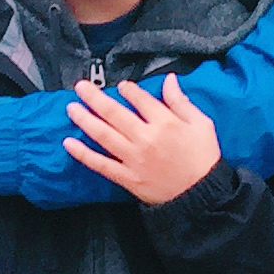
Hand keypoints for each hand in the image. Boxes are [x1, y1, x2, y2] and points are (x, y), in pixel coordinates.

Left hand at [64, 74, 222, 205]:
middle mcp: (145, 138)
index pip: (140, 99)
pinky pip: (101, 164)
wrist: (202, 194)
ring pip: (103, 135)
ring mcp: (133, 159)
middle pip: (114, 113)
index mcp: (165, 123)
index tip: (120, 86)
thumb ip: (181, 101)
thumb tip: (168, 79)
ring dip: (84, 120)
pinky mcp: (127, 177)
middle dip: (94, 97)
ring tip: (71, 108)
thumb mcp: (201, 124)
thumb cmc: (203, 158)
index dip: (128, 90)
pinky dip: (83, 154)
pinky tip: (69, 143)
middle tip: (80, 87)